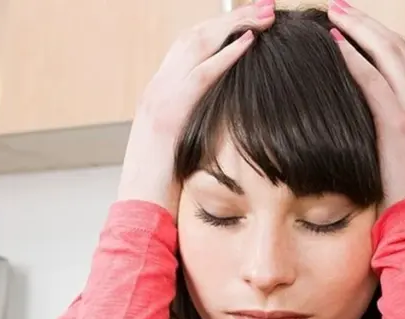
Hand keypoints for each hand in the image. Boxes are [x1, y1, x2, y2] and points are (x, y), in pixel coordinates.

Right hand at [117, 0, 275, 217]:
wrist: (138, 212)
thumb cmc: (165, 189)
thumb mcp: (186, 147)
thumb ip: (201, 125)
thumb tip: (230, 119)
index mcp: (161, 94)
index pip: (192, 45)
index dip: (223, 27)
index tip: (253, 19)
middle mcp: (157, 88)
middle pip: (196, 34)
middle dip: (233, 16)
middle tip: (266, 5)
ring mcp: (159, 98)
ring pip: (197, 43)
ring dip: (234, 25)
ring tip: (265, 15)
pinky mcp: (167, 114)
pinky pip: (200, 75)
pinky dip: (226, 55)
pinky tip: (249, 42)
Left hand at [327, 0, 404, 207]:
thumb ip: (402, 128)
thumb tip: (376, 119)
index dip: (383, 34)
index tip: (358, 24)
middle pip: (399, 44)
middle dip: (367, 22)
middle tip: (339, 7)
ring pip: (388, 52)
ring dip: (357, 29)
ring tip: (332, 14)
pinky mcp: (400, 125)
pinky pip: (373, 81)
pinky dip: (353, 58)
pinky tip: (334, 44)